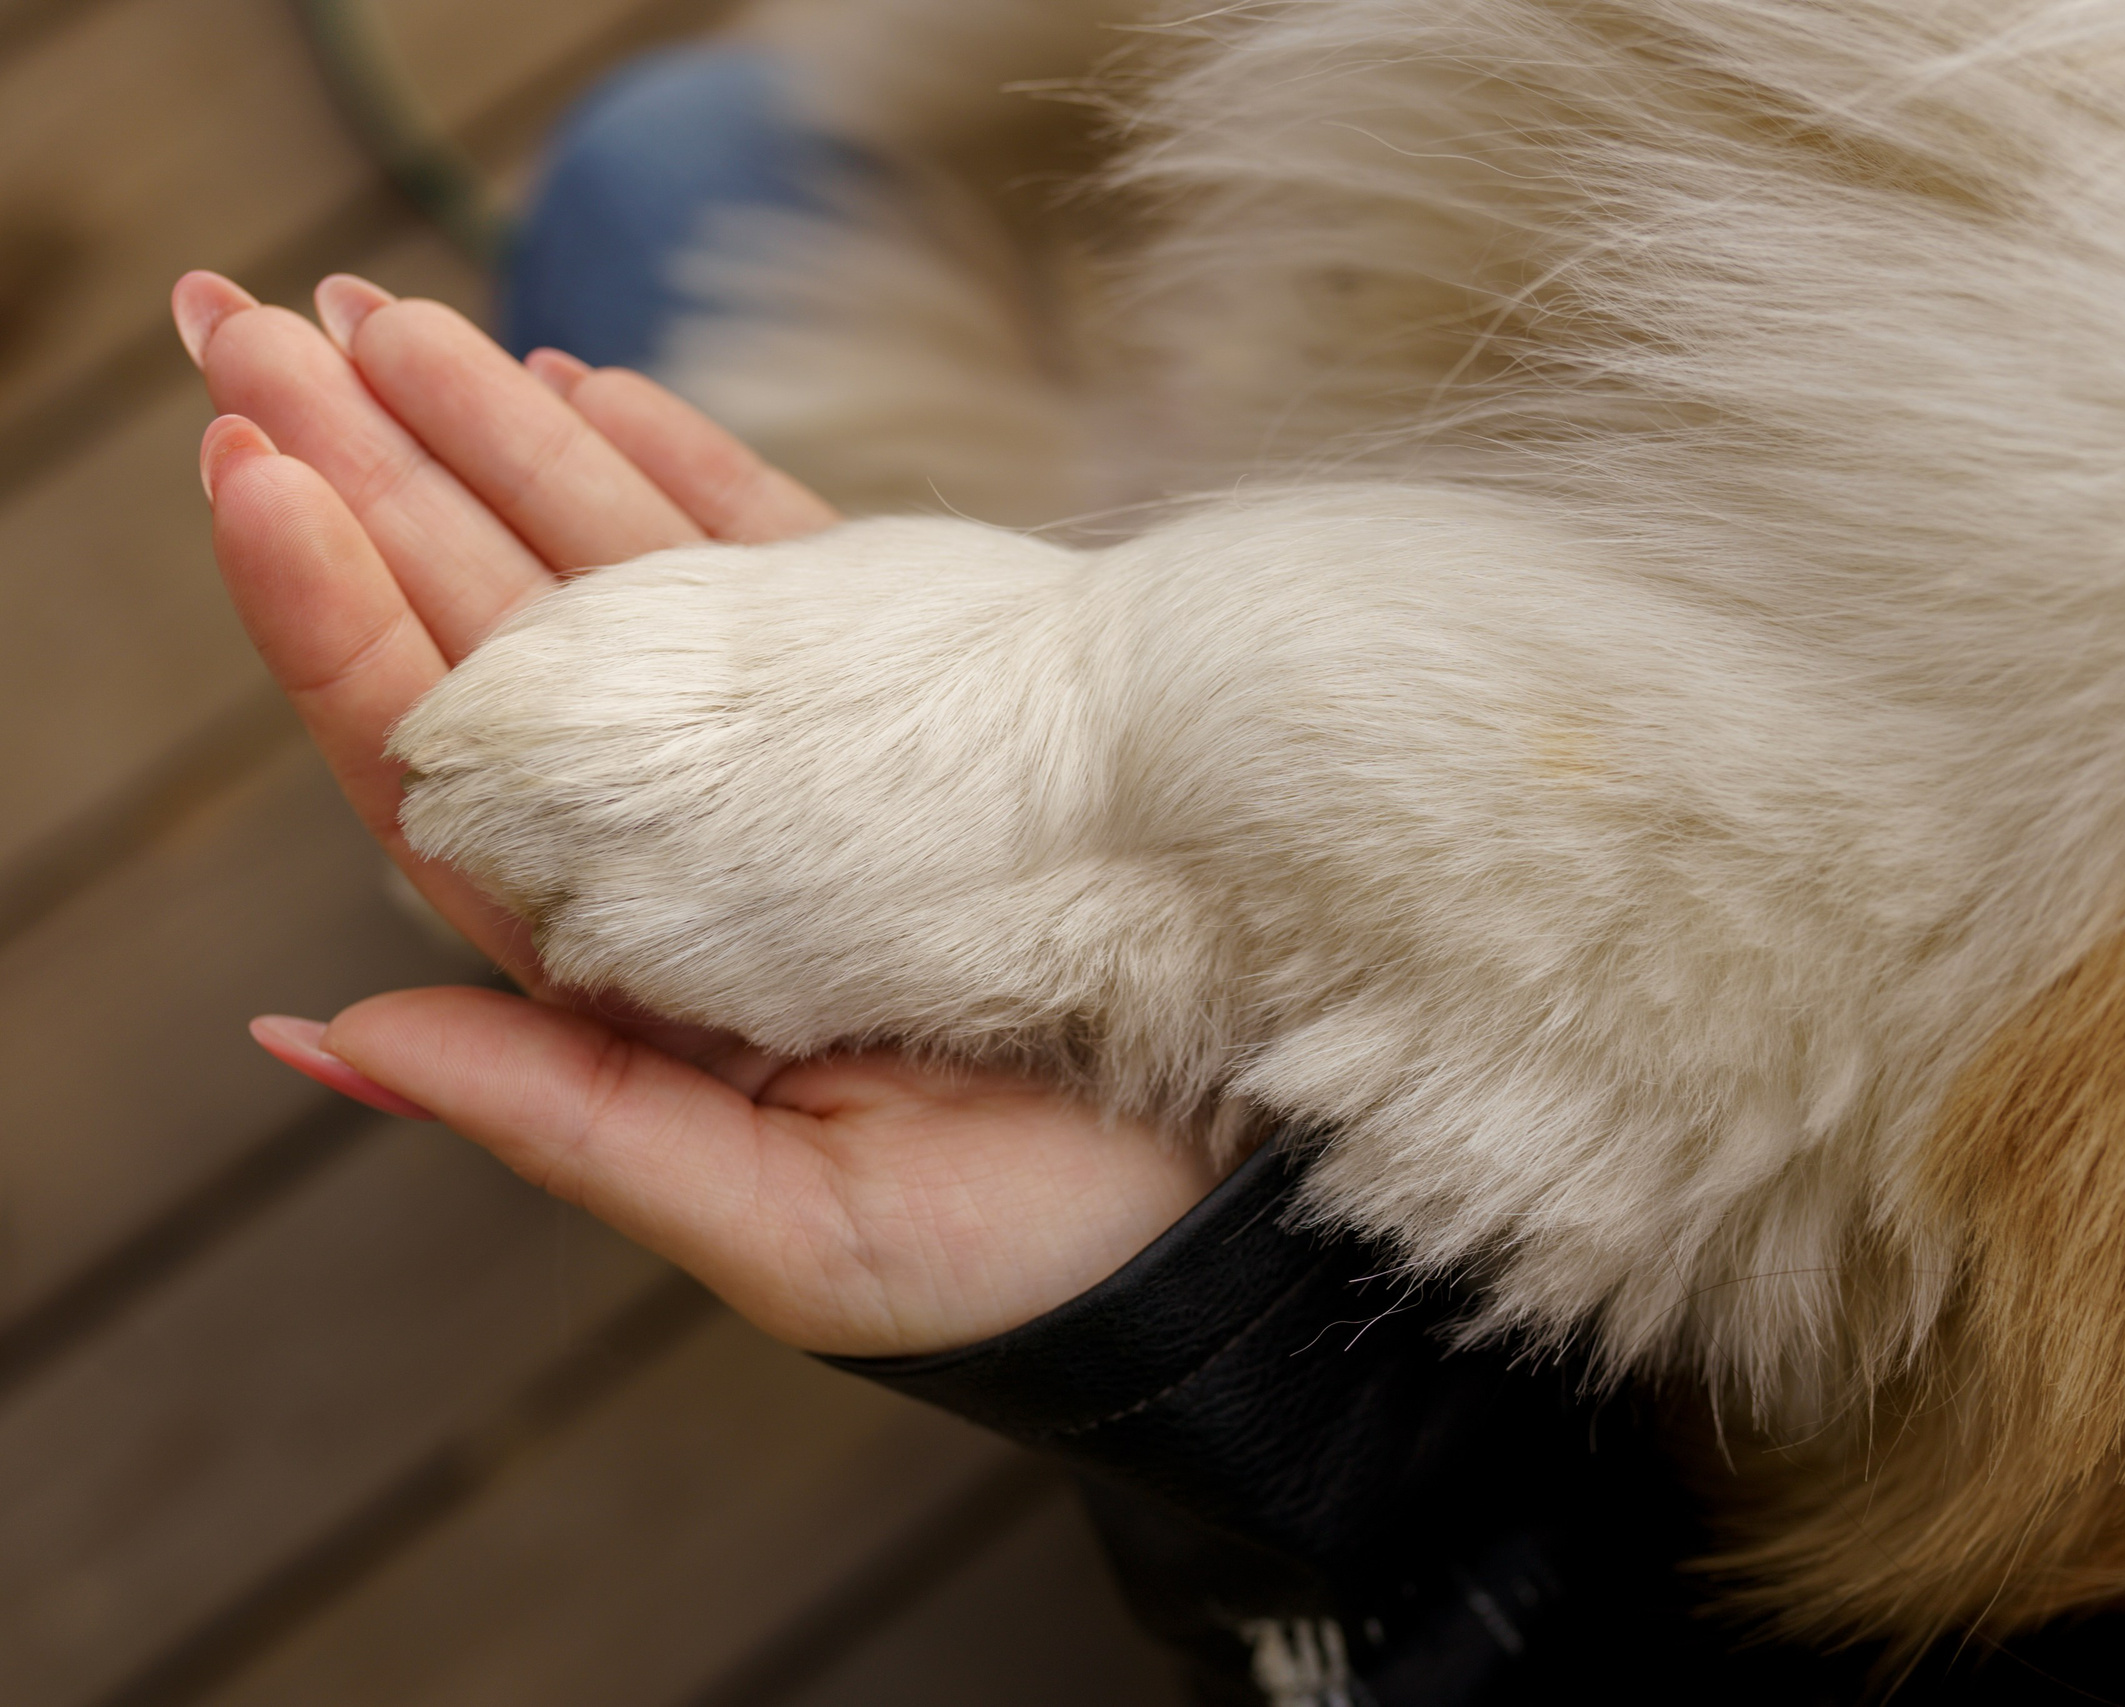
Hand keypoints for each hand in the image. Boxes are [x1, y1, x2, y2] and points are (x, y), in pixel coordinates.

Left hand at [175, 271, 1227, 1355]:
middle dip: (372, 484)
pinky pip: (781, 568)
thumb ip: (572, 1124)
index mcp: (624, 973)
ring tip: (388, 315)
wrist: (1220, 1201)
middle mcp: (683, 854)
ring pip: (618, 581)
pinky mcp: (918, 710)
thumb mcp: (779, 1231)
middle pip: (493, 645)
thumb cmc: (1010, 1257)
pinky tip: (592, 384)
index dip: (335, 626)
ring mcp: (795, 771)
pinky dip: (687, 473)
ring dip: (501, 443)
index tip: (253, 471)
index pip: (438, 778)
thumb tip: (332, 1032)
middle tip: (250, 326)